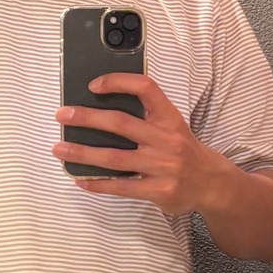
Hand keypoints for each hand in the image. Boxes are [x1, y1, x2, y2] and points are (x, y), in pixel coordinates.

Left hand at [53, 73, 231, 215]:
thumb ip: (146, 117)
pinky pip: (121, 187)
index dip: (119, 82)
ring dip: (83, 153)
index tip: (93, 85)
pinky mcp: (158, 190)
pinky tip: (80, 180)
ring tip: (60, 150)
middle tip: (63, 115)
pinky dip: (98, 184)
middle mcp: (166, 140)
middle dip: (87, 118)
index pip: (146, 89)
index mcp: (169, 118)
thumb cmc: (185, 151)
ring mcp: (162, 166)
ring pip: (115, 158)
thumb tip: (101, 110)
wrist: (213, 184)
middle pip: (121, 124)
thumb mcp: (173, 126)